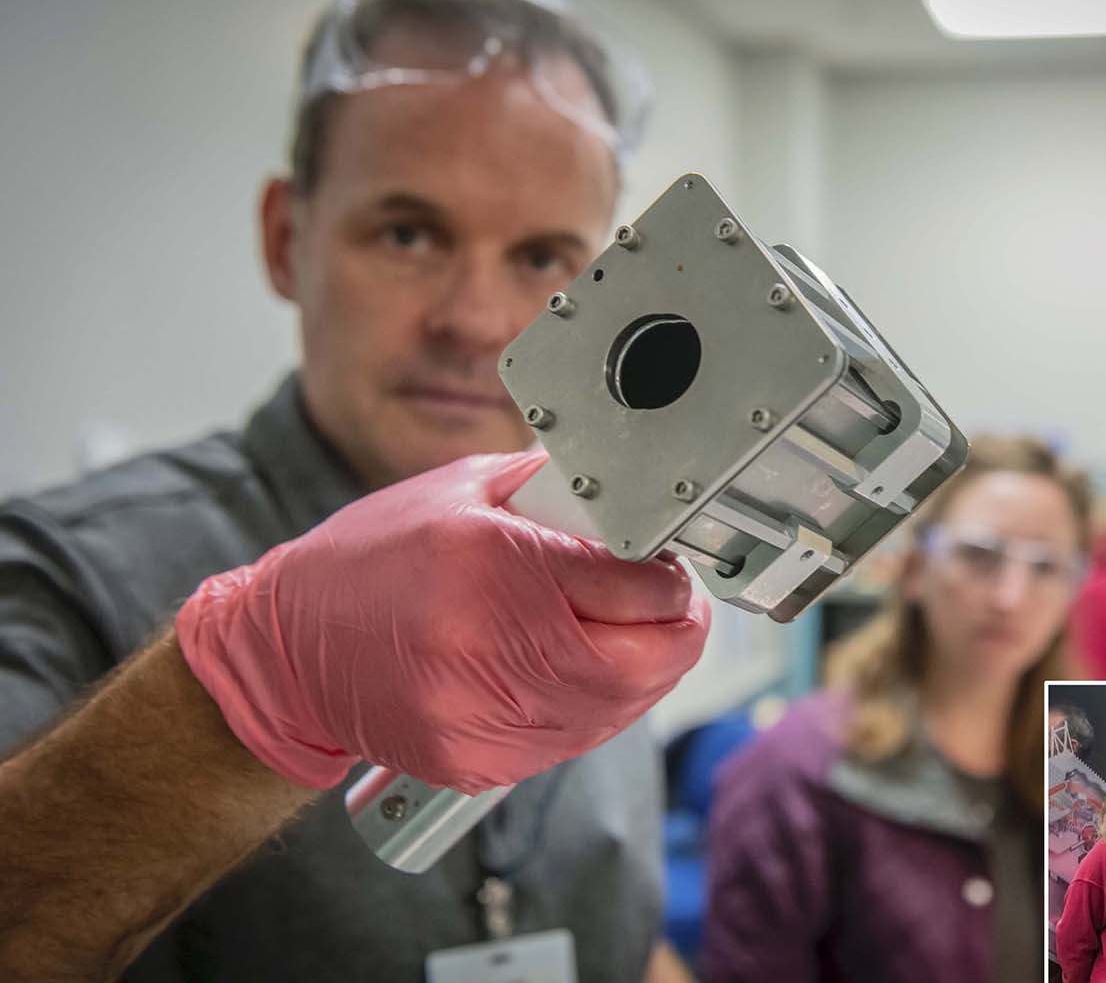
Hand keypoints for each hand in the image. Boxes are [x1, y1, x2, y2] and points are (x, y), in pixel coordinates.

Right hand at [177, 451, 708, 792]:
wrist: (286, 653)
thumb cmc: (369, 561)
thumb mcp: (461, 489)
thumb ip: (551, 489)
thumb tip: (629, 495)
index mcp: (494, 564)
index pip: (637, 587)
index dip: (668, 576)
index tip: (664, 563)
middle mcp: (492, 644)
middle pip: (649, 658)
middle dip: (674, 628)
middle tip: (664, 604)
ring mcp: (486, 713)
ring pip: (624, 706)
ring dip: (641, 668)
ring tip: (617, 632)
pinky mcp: (479, 761)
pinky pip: (575, 740)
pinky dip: (593, 706)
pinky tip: (568, 670)